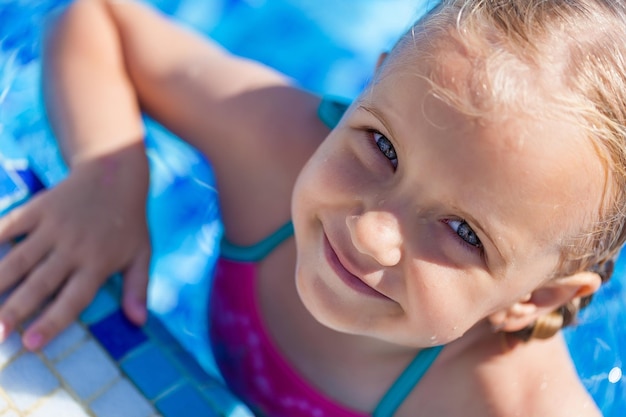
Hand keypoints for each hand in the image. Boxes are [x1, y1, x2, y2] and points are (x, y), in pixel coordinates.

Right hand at [0, 148, 150, 349]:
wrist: (115, 174)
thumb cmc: (129, 221)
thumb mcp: (141, 253)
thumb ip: (138, 288)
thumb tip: (139, 322)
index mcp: (98, 262)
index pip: (73, 299)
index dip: (52, 321)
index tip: (31, 343)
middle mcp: (74, 248)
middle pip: (40, 284)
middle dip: (16, 310)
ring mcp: (54, 227)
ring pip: (20, 259)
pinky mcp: (39, 208)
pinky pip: (10, 226)